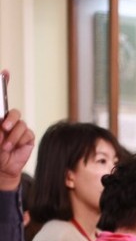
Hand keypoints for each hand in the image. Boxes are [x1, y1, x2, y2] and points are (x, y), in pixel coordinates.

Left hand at [0, 75, 35, 190]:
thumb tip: (1, 123)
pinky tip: (13, 148)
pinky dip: (18, 140)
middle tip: (3, 128)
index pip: (1, 99)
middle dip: (9, 118)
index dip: (4, 83)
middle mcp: (8, 121)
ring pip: (20, 123)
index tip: (5, 72)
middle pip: (13, 111)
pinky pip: (26, 133)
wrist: (1, 168)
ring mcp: (19, 129)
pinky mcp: (27, 137)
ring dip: (12, 136)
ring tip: (5, 146)